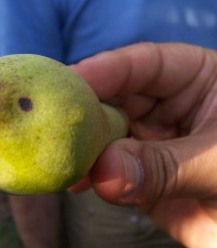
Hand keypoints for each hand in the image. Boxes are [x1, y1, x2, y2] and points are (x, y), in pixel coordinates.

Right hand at [70, 43, 216, 247]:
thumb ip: (164, 167)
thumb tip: (103, 173)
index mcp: (194, 80)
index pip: (144, 64)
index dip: (105, 69)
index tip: (70, 80)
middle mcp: (165, 108)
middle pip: (115, 98)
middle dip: (86, 111)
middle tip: (54, 122)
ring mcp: (149, 142)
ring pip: (106, 136)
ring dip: (85, 148)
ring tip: (60, 157)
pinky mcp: (139, 175)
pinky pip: (107, 171)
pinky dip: (91, 177)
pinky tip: (75, 183)